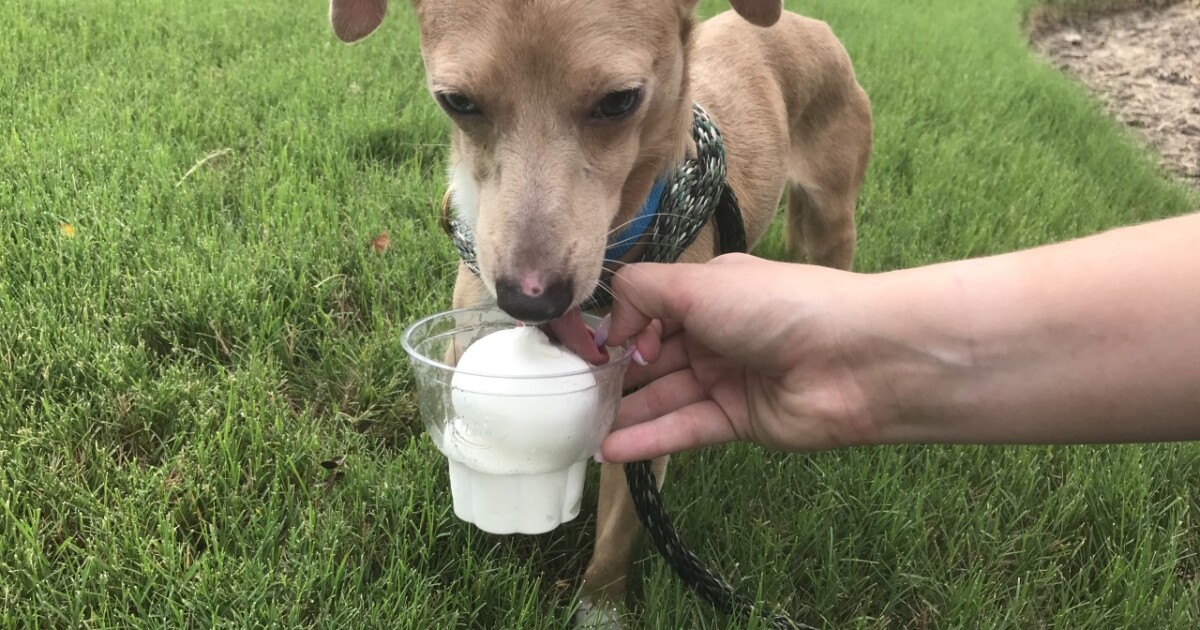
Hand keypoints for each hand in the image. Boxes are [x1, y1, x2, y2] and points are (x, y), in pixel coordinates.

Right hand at [597, 253, 885, 461]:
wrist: (855, 359)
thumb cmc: (776, 307)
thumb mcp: (698, 284)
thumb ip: (642, 293)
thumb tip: (610, 326)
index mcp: (709, 292)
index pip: (649, 308)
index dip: (620, 326)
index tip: (588, 348)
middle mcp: (716, 332)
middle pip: (653, 356)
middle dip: (613, 374)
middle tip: (568, 396)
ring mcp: (727, 378)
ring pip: (665, 396)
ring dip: (625, 412)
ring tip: (579, 429)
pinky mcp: (739, 421)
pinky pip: (685, 429)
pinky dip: (649, 439)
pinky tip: (610, 449)